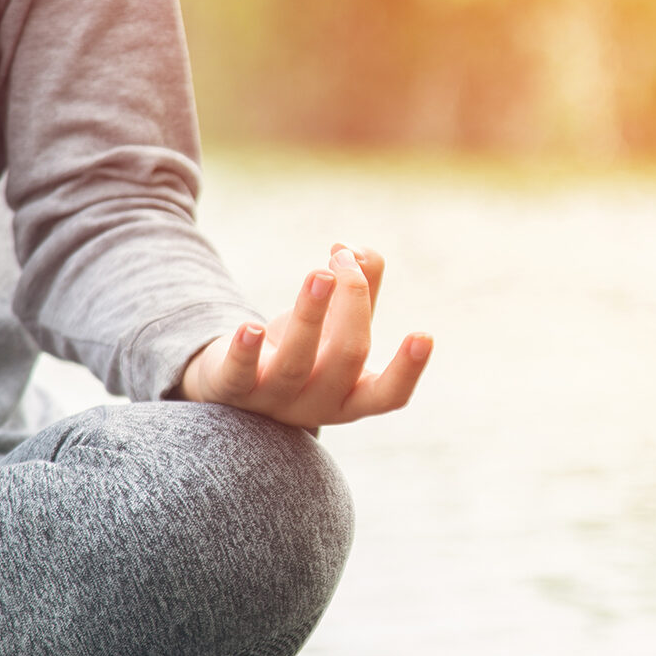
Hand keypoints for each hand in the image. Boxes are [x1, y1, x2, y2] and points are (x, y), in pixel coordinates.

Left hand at [176, 244, 431, 429]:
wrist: (232, 385)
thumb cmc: (298, 351)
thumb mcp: (333, 325)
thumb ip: (358, 290)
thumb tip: (357, 251)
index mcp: (350, 395)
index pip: (388, 395)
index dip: (407, 369)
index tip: (423, 335)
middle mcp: (315, 404)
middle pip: (345, 358)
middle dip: (351, 304)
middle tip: (343, 260)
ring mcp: (273, 400)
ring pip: (295, 362)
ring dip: (310, 313)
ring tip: (321, 272)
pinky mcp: (232, 390)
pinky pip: (238, 374)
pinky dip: (245, 350)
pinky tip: (251, 327)